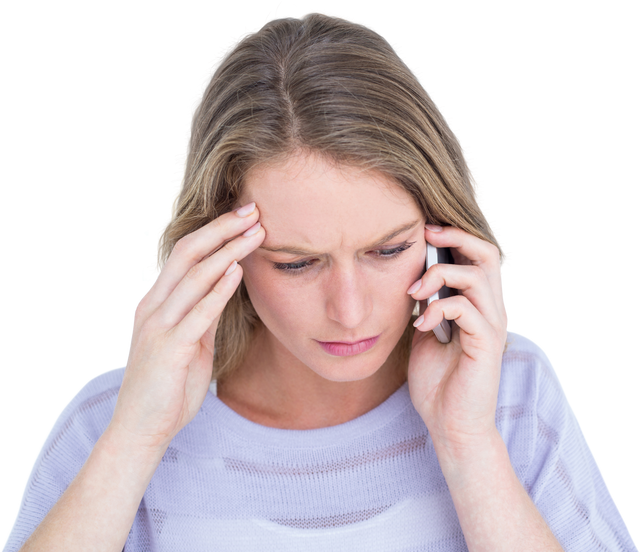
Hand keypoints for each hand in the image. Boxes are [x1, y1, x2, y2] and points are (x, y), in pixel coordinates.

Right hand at [109, 202, 264, 453]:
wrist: (142, 428)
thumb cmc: (168, 386)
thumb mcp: (189, 343)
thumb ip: (203, 315)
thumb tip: (225, 288)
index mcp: (156, 302)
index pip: (185, 255)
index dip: (215, 232)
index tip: (244, 217)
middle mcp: (153, 306)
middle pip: (188, 253)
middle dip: (222, 229)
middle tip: (253, 210)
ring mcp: (158, 325)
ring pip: (194, 275)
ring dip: (227, 251)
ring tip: (255, 232)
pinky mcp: (168, 348)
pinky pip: (197, 312)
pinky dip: (219, 289)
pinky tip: (238, 270)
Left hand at [406, 225, 508, 458]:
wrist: (449, 424)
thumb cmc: (437, 381)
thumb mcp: (426, 334)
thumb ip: (426, 306)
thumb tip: (414, 279)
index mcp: (477, 305)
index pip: (476, 258)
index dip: (454, 238)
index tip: (422, 231)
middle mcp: (490, 311)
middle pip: (487, 255)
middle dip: (456, 238)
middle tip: (426, 235)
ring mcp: (492, 326)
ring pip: (478, 277)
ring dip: (441, 276)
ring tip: (415, 291)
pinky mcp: (486, 345)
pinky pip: (468, 309)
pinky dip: (440, 308)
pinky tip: (422, 323)